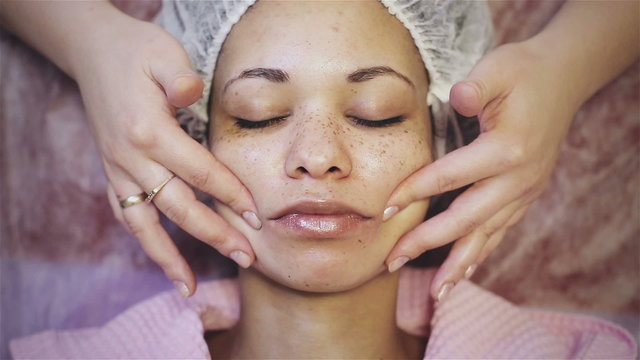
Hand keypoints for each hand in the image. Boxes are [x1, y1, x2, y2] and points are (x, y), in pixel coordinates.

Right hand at [71, 11, 259, 296]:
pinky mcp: (111, 172)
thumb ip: (178, 78)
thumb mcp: (162, 53)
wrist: (93, 52)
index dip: (231, 195)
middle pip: (178, 207)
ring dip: (168, 257)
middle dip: (214, 235)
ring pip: (144, 223)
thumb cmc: (136, 51)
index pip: (200, 172)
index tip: (257, 217)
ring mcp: (117, 168)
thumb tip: (191, 93)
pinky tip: (161, 261)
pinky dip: (143, 240)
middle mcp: (130, 157)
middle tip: (247, 258)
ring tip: (188, 288)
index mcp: (149, 131)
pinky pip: (125, 215)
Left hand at [384, 42, 577, 300]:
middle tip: (392, 262)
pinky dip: (481, 255)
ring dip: (457, 265)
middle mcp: (518, 180)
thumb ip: (476, 86)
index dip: (414, 193)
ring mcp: (525, 192)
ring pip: (487, 236)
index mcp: (507, 150)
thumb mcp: (497, 69)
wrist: (562, 80)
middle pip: (465, 220)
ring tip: (434, 293)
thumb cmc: (522, 73)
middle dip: (426, 244)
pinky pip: (501, 232)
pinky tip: (465, 273)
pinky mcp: (525, 196)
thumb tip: (458, 98)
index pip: (450, 177)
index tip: (383, 211)